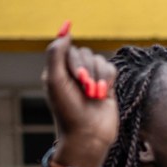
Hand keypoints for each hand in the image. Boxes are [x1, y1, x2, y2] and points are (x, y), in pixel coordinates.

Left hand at [42, 23, 117, 166]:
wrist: (89, 135)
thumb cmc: (68, 111)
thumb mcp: (55, 81)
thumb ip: (56, 53)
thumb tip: (65, 30)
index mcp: (57, 70)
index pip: (68, 49)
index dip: (75, 63)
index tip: (76, 79)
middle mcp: (73, 72)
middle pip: (85, 53)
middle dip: (87, 71)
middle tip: (85, 89)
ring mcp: (91, 78)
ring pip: (99, 60)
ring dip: (99, 77)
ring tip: (94, 95)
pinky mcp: (107, 85)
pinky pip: (111, 68)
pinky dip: (108, 80)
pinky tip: (104, 93)